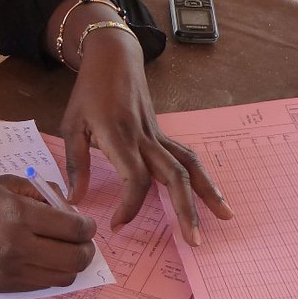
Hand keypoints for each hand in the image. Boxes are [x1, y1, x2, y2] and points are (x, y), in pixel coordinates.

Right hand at [0, 176, 96, 291]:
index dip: (87, 226)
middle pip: (75, 257)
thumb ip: (41, 192)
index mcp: (18, 214)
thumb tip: (69, 209)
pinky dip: (51, 274)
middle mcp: (17, 246)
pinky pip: (42, 285)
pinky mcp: (2, 287)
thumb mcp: (4, 183)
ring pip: (63, 277)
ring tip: (64, 250)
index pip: (73, 228)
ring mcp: (9, 271)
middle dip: (86, 248)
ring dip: (71, 264)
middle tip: (82, 240)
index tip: (85, 224)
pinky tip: (43, 259)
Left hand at [59, 28, 233, 243]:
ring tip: (225, 217)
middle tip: (194, 241)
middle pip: (174, 176)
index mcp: (120, 137)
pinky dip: (202, 177)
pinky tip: (213, 195)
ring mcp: (158, 135)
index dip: (130, 206)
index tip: (118, 225)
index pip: (135, 179)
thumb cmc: (89, 91)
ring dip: (208, 192)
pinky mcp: (163, 134)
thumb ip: (76, 164)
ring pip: (189, 165)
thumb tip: (74, 201)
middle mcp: (145, 138)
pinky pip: (186, 157)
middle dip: (186, 209)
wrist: (113, 57)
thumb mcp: (72, 124)